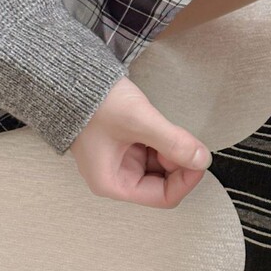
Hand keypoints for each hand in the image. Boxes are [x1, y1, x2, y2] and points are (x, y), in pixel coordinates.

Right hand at [70, 76, 210, 207]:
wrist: (68, 74)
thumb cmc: (91, 101)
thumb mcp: (138, 121)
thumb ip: (173, 142)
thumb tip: (202, 159)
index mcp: (114, 183)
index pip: (164, 197)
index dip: (186, 180)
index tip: (198, 160)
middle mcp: (118, 176)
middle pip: (166, 182)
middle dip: (178, 162)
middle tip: (181, 138)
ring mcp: (123, 160)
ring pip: (163, 165)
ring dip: (172, 149)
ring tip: (162, 126)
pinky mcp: (127, 145)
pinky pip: (156, 150)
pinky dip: (165, 140)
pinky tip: (159, 125)